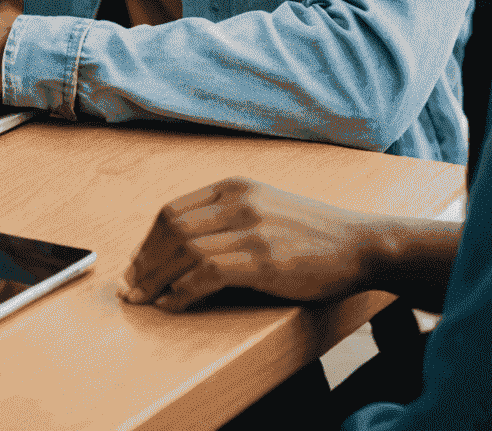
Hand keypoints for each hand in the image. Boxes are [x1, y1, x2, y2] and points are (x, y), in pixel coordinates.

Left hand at [120, 179, 386, 312]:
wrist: (361, 245)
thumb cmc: (311, 235)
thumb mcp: (263, 210)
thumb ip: (226, 219)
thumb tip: (182, 248)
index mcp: (231, 187)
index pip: (171, 211)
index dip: (147, 241)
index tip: (135, 264)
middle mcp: (236, 202)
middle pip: (171, 229)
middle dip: (144, 260)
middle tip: (129, 286)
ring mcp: (250, 229)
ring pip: (183, 250)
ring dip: (155, 278)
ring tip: (142, 298)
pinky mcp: (263, 259)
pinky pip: (206, 273)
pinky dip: (181, 290)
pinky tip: (171, 304)